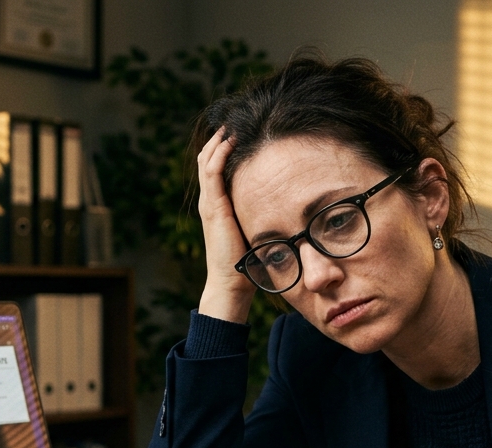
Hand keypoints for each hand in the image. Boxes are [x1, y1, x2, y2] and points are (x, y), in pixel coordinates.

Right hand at [196, 127, 256, 323]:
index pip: (214, 167)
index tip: (238, 132)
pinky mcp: (213, 207)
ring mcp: (209, 203)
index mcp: (217, 205)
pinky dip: (219, 154)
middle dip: (219, 138)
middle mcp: (209, 201)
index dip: (223, 148)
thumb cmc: (246, 262)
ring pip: (206, 161)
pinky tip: (229, 142)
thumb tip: (285, 202)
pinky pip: (212, 173)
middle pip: (207, 158)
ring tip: (230, 124)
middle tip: (233, 120)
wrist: (231, 282)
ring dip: (218, 141)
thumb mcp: (254, 229)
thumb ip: (261, 214)